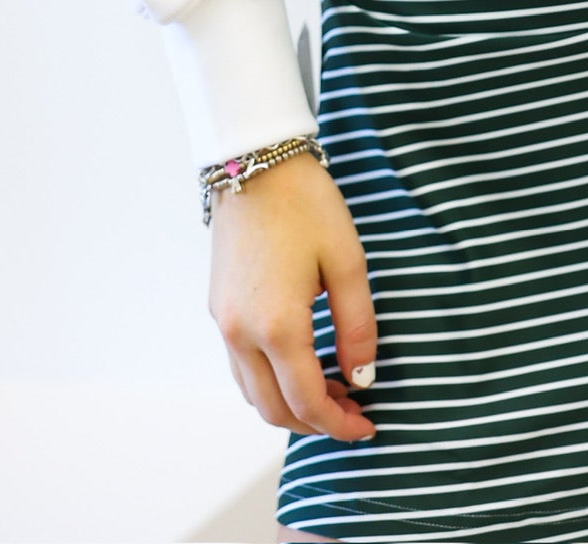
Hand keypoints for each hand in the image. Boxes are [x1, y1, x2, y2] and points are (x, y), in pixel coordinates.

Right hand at [208, 149, 378, 442]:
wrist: (254, 161)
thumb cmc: (304, 203)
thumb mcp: (347, 262)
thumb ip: (357, 326)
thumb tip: (362, 377)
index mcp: (277, 325)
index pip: (307, 401)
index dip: (339, 424)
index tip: (367, 426)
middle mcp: (241, 333)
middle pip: (275, 409)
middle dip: (316, 422)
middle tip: (353, 412)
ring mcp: (224, 322)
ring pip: (253, 393)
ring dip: (290, 404)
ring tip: (333, 389)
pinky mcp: (219, 308)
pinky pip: (241, 367)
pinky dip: (270, 382)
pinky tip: (301, 364)